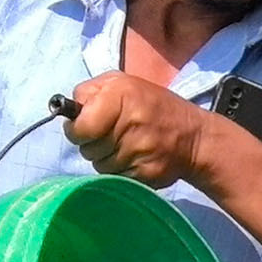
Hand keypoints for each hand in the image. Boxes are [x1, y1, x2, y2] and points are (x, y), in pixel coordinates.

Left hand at [62, 73, 231, 190]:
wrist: (194, 137)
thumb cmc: (152, 106)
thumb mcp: (123, 84)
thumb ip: (91, 92)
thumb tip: (68, 111)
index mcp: (120, 95)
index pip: (79, 128)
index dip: (77, 130)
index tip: (85, 128)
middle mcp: (129, 122)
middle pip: (87, 150)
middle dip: (93, 145)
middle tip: (110, 135)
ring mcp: (139, 151)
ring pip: (99, 166)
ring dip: (106, 159)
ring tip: (125, 146)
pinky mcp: (145, 174)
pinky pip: (116, 177)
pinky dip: (120, 171)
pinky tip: (135, 159)